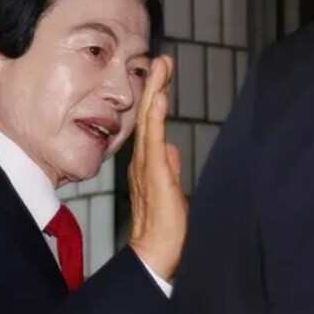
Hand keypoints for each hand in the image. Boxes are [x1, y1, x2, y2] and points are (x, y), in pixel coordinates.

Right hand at [128, 55, 187, 280]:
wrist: (155, 253)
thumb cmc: (164, 227)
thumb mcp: (171, 190)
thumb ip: (169, 167)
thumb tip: (172, 148)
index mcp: (146, 163)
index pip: (152, 124)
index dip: (156, 98)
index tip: (162, 74)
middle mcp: (142, 160)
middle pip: (148, 116)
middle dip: (154, 86)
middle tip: (161, 60)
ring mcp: (146, 166)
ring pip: (150, 122)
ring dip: (155, 93)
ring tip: (161, 68)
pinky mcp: (154, 174)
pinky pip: (154, 140)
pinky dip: (156, 118)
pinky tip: (160, 99)